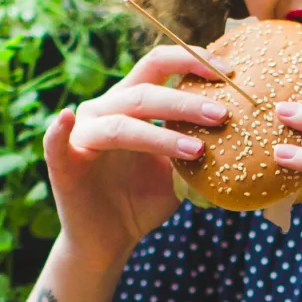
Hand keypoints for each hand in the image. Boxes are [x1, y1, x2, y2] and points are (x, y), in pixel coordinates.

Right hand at [50, 47, 228, 270]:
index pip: (158, 65)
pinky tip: (66, 119)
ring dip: (161, 135)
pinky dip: (58, 130)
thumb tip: (245, 129)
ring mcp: (82, 134)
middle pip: (145, 92)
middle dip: (185, 102)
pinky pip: (57, 142)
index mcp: (131, 103)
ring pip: (121, 124)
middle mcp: (104, 110)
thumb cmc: (143, 200)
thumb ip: (197, 145)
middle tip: (222, 113)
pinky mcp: (62, 163)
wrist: (110, 240)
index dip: (190, 61)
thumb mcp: (179, 171)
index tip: (228, 72)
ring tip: (198, 150)